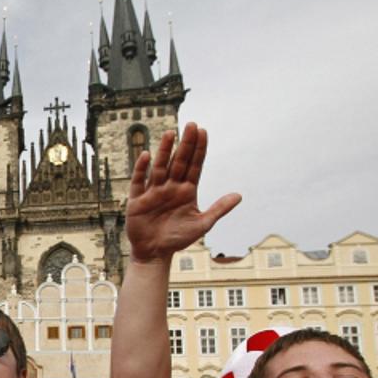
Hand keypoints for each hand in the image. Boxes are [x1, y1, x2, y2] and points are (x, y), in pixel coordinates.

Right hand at [124, 122, 241, 262]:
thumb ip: (219, 209)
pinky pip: (139, 181)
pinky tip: (146, 155)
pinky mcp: (137, 200)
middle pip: (179, 162)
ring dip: (165, 151)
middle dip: (185, 144)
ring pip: (160, 167)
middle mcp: (170, 187)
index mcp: (186, 191)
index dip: (199, 149)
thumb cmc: (178, 239)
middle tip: (191, 125)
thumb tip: (239, 195)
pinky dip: (142, 169)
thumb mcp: (202, 225)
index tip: (203, 131)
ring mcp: (154, 192)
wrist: (155, 253)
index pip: (194, 165)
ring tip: (171, 133)